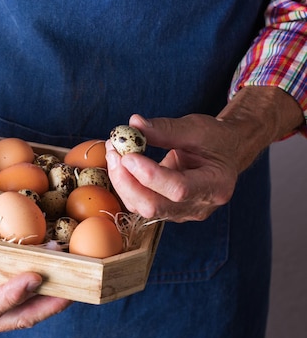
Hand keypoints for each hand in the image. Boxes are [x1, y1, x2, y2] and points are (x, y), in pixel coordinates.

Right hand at [0, 263, 71, 337]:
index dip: (11, 295)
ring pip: (25, 310)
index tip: (33, 276)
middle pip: (17, 317)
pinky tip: (57, 266)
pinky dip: (41, 284)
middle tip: (74, 280)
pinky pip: (23, 297)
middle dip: (47, 301)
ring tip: (74, 271)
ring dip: (50, 293)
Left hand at [105, 86, 303, 221]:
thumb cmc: (215, 140)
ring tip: (113, 152)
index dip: (150, 175)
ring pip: (142, 207)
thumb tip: (133, 124)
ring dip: (121, 181)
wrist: (225, 153)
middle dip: (128, 180)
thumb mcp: (196, 128)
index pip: (178, 189)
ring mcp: (181, 213)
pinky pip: (139, 203)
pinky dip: (125, 184)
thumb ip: (165, 129)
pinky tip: (120, 163)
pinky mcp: (166, 211)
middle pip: (154, 206)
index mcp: (215, 186)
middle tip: (114, 151)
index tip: (128, 155)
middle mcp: (199, 206)